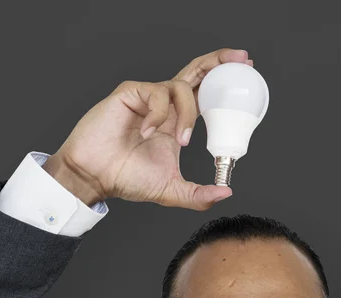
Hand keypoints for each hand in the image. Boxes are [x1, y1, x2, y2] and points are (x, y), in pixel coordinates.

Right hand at [43, 48, 252, 209]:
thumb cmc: (126, 178)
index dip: (223, 80)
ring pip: (181, 86)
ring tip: (181, 140)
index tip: (246, 72)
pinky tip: (147, 133)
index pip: (205, 92)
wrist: (94, 176)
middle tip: (241, 59)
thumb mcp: (171, 190)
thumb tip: (227, 193)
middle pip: (197, 71)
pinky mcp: (131, 93)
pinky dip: (158, 115)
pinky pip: (156, 94)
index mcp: (177, 121)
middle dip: (220, 61)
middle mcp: (165, 105)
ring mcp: (148, 97)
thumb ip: (199, 194)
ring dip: (188, 114)